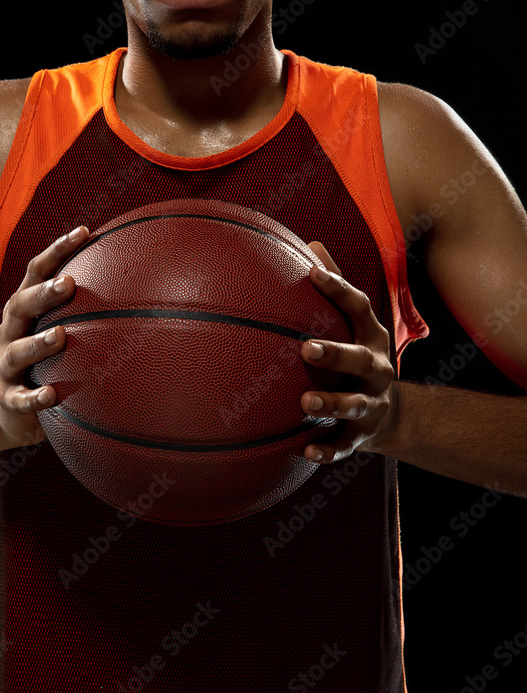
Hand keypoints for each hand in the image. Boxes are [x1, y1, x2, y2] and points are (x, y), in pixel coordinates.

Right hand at [0, 224, 87, 449]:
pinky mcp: (7, 399)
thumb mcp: (58, 330)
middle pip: (21, 305)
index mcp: (24, 310)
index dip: (57, 250)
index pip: (36, 272)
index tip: (84, 232)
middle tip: (68, 283)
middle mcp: (10, 332)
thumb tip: (143, 282)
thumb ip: (87, 309)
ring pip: (17, 352)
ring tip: (59, 337)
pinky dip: (33, 397)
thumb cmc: (44, 360)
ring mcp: (5, 366)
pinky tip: (51, 395)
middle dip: (43, 293)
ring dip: (37, 344)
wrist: (7, 411)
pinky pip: (19, 399)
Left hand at [300, 242, 395, 462]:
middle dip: (336, 354)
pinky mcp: (364, 435)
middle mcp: (377, 368)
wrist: (388, 414)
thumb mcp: (351, 322)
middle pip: (360, 358)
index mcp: (371, 335)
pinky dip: (328, 450)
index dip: (338, 288)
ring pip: (355, 404)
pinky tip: (306, 451)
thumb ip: (333, 286)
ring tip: (304, 402)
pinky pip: (346, 445)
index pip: (358, 306)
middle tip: (305, 348)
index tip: (312, 272)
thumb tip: (309, 242)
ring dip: (332, 403)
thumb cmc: (355, 353)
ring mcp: (372, 402)